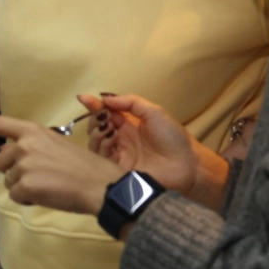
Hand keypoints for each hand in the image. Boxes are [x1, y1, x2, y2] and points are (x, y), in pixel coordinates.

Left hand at [0, 114, 122, 215]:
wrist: (102, 185)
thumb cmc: (84, 167)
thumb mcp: (56, 146)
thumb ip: (30, 146)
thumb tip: (6, 154)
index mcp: (33, 130)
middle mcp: (25, 144)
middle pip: (0, 161)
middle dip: (13, 171)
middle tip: (41, 176)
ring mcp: (24, 164)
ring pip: (8, 181)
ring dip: (23, 186)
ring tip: (48, 185)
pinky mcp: (26, 185)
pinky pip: (16, 196)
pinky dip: (28, 200)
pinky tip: (48, 195)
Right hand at [84, 94, 228, 207]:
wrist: (186, 165)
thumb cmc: (172, 137)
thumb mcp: (153, 112)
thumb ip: (130, 102)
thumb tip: (105, 97)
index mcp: (128, 125)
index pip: (106, 113)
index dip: (94, 105)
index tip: (83, 98)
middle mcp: (120, 139)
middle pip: (97, 127)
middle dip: (95, 118)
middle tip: (103, 116)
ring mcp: (118, 155)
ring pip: (95, 142)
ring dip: (97, 132)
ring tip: (109, 128)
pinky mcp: (117, 170)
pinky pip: (100, 158)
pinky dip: (101, 145)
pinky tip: (111, 140)